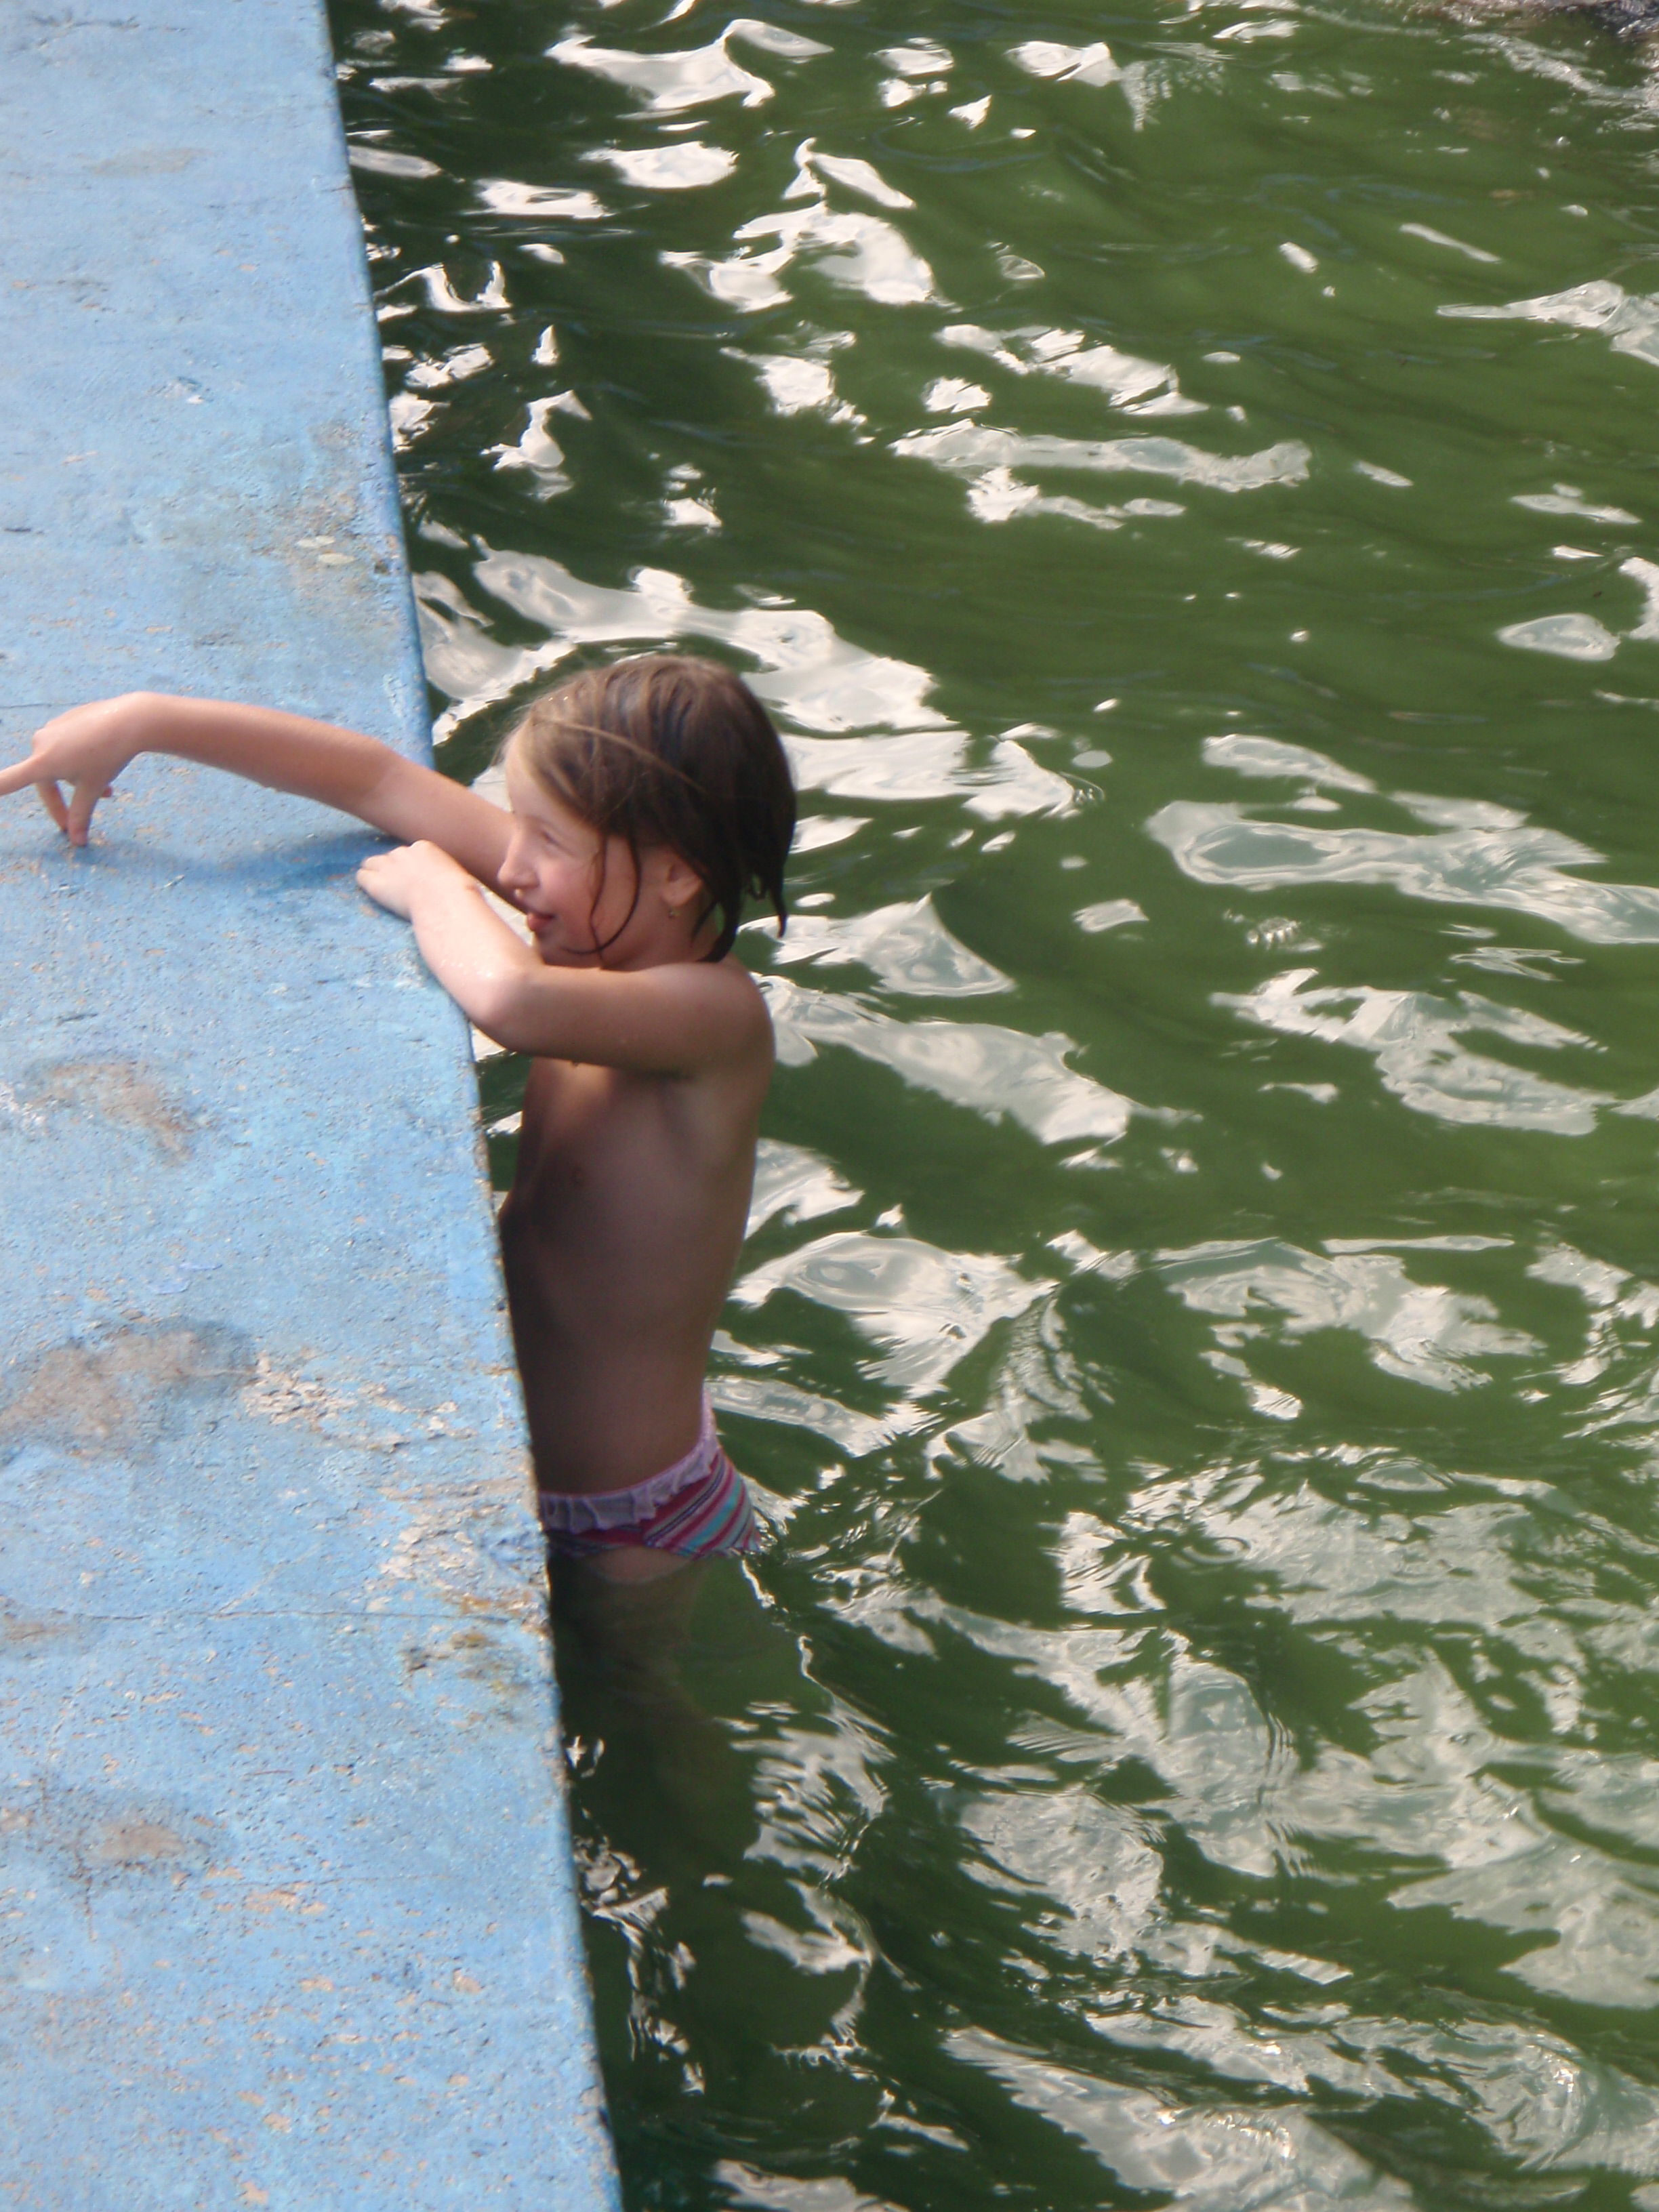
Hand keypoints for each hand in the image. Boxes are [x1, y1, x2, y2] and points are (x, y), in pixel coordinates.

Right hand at [0, 696, 150, 844]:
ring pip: (60, 764)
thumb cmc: (108, 757)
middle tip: (71, 825)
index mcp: (42, 763)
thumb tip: (77, 842)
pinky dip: (81, 762)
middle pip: (45, 779)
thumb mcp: (92, 789)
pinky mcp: (65, 721)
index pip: (9, 781)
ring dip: (77, 781)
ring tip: (106, 792)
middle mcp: (40, 743)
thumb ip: (81, 816)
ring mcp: (52, 729)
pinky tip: (103, 765)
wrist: (130, 720)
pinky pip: (68, 748)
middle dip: (61, 802)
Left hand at [356, 839, 473, 920]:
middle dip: (393, 869)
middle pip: (391, 856)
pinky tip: (372, 891)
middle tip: (400, 886)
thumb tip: (453, 883)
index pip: (411, 853)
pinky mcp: (376, 883)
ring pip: (371, 862)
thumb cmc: (458, 895)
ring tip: (382, 886)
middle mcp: (403, 853)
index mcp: (424, 848)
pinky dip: (365, 882)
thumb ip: (447, 874)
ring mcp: (388, 867)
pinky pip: (362, 876)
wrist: (444, 903)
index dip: (412, 867)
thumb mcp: (458, 875)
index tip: (418, 881)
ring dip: (376, 872)